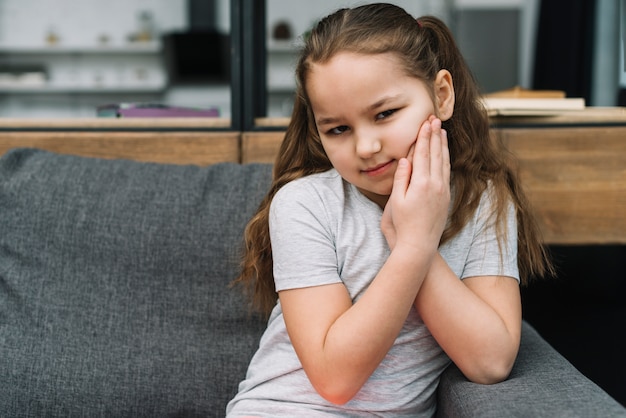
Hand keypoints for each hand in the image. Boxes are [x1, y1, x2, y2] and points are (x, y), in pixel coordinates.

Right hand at [382, 116, 449, 252]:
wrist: (418, 246)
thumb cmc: (401, 225)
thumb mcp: (396, 201)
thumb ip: (401, 179)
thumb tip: (406, 159)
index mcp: (421, 184)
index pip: (423, 154)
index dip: (424, 137)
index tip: (425, 123)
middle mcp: (435, 185)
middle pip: (436, 154)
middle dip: (435, 135)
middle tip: (434, 120)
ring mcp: (442, 191)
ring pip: (444, 162)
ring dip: (443, 145)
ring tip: (442, 132)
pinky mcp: (445, 198)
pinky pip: (447, 172)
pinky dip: (446, 159)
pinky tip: (445, 154)